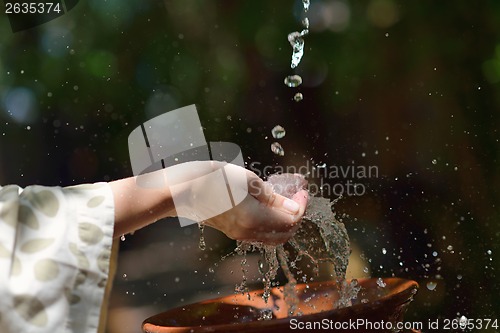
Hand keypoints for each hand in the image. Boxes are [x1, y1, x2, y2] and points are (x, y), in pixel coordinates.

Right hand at [184, 163, 308, 243]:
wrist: (183, 190)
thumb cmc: (213, 178)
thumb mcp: (247, 180)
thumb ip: (272, 196)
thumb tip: (292, 206)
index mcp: (254, 219)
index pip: (290, 220)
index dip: (301, 205)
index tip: (302, 190)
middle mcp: (248, 232)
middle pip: (284, 234)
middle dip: (296, 217)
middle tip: (297, 197)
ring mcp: (239, 234)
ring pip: (272, 237)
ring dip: (284, 222)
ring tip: (286, 201)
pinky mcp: (232, 232)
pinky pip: (259, 234)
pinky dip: (271, 224)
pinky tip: (269, 206)